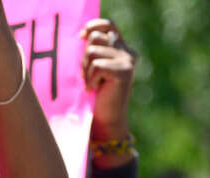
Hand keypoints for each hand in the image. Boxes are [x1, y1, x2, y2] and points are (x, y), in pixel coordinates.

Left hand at [82, 20, 135, 140]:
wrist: (106, 121)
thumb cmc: (95, 96)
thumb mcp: (92, 68)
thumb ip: (93, 50)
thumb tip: (83, 34)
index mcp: (121, 49)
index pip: (108, 25)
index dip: (93, 26)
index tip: (81, 36)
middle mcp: (127, 52)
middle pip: (95, 38)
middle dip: (84, 57)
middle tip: (88, 76)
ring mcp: (128, 61)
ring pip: (92, 51)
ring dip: (86, 70)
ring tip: (92, 84)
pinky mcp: (125, 71)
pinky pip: (97, 65)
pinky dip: (90, 79)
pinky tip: (95, 89)